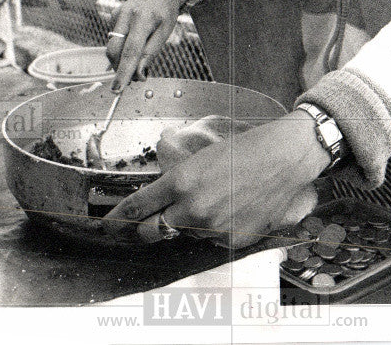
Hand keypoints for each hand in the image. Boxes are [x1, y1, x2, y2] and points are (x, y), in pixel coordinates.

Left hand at [102, 111, 329, 246]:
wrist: (283, 159)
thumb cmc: (246, 149)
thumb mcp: (202, 155)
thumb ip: (178, 175)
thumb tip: (162, 185)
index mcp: (181, 182)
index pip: (138, 206)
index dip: (117, 218)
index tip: (107, 226)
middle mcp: (193, 209)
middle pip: (152, 231)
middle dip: (140, 231)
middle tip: (138, 228)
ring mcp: (213, 228)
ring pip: (186, 232)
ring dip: (188, 223)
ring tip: (211, 200)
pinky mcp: (231, 240)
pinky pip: (211, 239)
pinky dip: (214, 228)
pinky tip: (230, 208)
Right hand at [105, 0, 187, 91]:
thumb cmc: (166, 10)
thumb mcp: (166, 31)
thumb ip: (152, 52)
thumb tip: (139, 73)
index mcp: (143, 18)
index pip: (131, 51)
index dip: (124, 72)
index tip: (118, 88)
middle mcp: (126, 15)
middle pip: (115, 50)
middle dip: (120, 69)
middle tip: (135, 79)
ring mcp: (117, 14)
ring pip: (112, 47)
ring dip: (121, 61)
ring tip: (137, 64)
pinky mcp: (113, 16)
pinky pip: (114, 39)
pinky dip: (122, 49)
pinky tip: (134, 44)